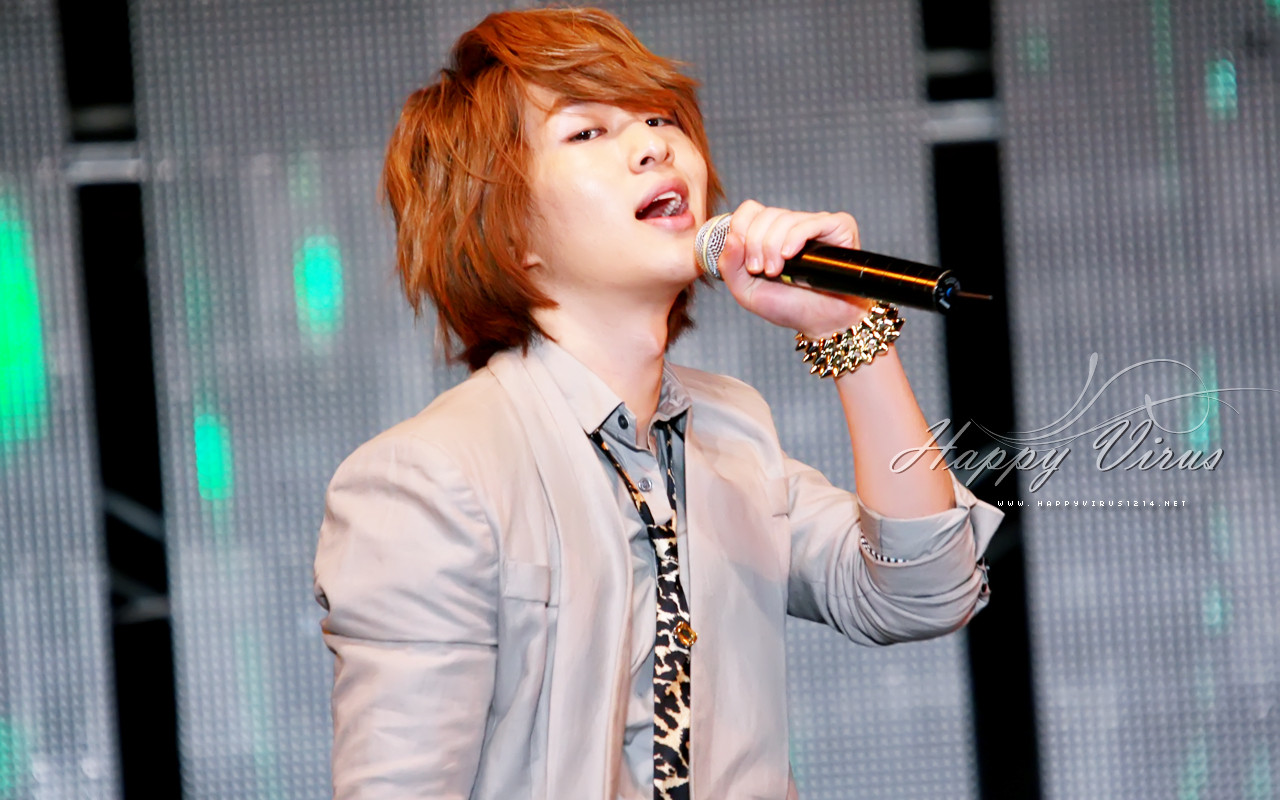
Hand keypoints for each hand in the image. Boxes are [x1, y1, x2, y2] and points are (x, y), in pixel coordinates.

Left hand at [715, 200, 877, 336]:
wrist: (823, 323)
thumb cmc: (789, 307)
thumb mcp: (746, 291)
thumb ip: (729, 266)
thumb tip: (731, 237)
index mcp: (769, 234)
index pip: (749, 211)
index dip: (741, 230)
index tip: (747, 261)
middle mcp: (792, 226)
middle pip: (765, 214)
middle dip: (756, 244)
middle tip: (762, 271)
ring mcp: (815, 224)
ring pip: (785, 218)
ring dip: (774, 247)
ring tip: (777, 272)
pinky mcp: (839, 228)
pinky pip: (812, 222)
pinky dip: (796, 238)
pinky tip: (790, 256)